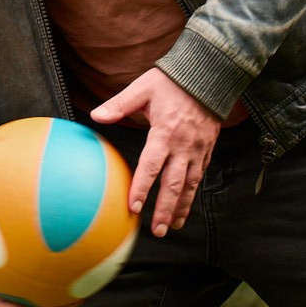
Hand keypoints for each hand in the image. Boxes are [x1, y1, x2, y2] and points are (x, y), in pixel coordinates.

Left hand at [87, 65, 220, 236]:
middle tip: (156, 231)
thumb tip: (96, 115)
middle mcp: (183, 146)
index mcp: (165, 132)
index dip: (142, 188)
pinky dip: (193, 195)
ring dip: (181, 208)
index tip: (134, 207)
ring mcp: (198, 150)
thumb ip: (119, 104)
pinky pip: (199, 177)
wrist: (209, 76)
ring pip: (190, 185)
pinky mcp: (207, 150)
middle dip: (164, 209)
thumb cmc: (172, 81)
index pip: (152, 166)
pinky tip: (185, 207)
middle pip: (174, 184)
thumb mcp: (143, 88)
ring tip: (171, 227)